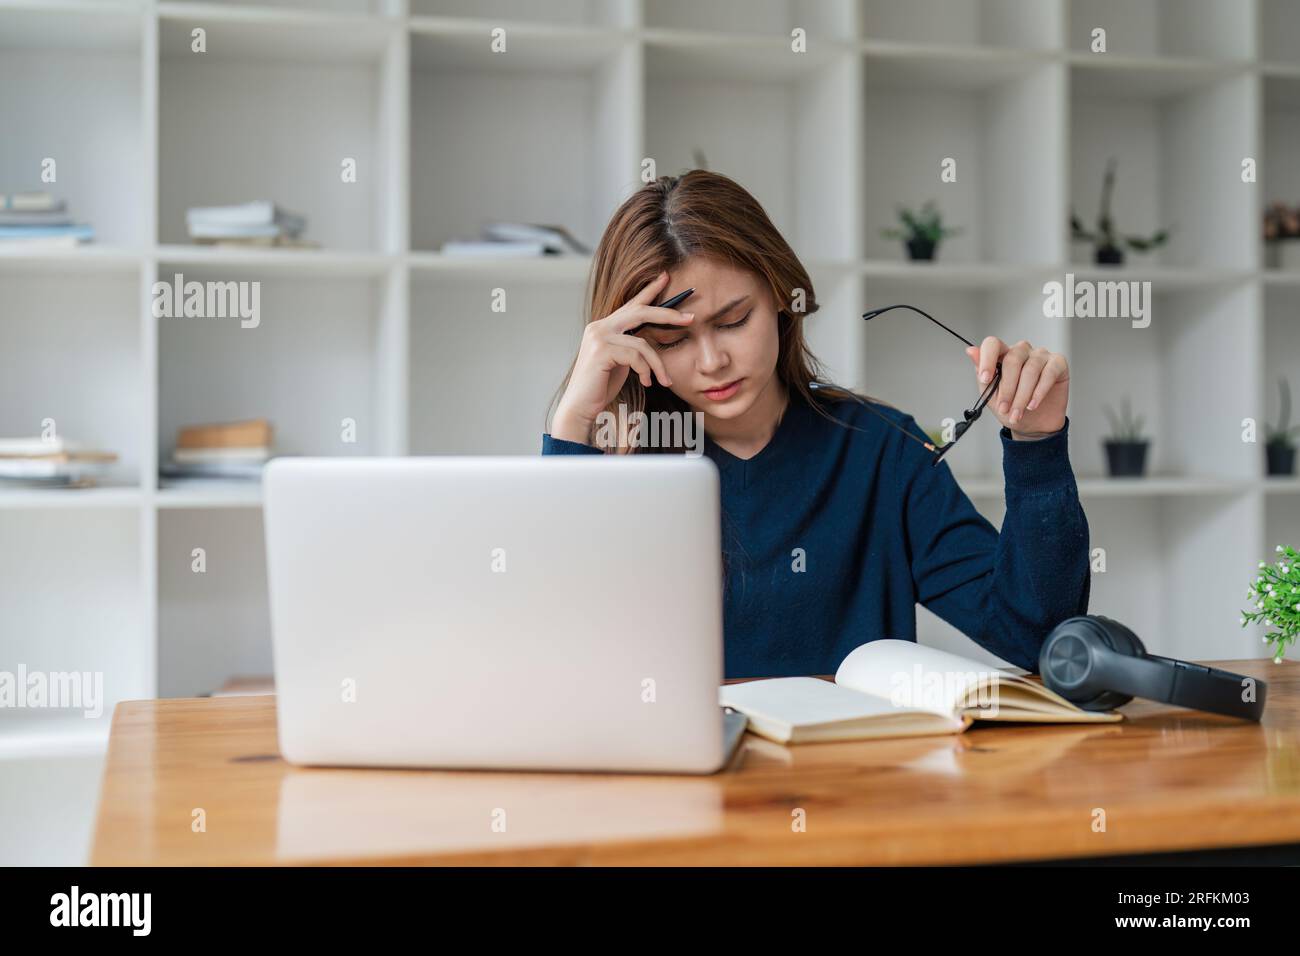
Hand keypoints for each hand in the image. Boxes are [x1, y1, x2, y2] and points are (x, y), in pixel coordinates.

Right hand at [551, 271, 694, 442]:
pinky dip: (646, 371)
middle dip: (667, 314)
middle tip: (690, 317)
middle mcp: (599, 327)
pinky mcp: (601, 351)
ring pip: (642, 343)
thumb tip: (649, 342)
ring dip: (658, 365)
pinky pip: (636, 357)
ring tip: (665, 381)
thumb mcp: (620, 363)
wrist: (580, 407)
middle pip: (639, 312)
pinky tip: (647, 383)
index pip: (630, 305)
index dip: (649, 291)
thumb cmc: (600, 388)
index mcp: (604, 327)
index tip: (665, 278)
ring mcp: (598, 337)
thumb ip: (630, 347)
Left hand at [964, 337, 1068, 439]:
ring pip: (1031, 369)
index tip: (985, 379)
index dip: (987, 359)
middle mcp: (1022, 351)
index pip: (993, 344)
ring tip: (1018, 412)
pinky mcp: (1058, 364)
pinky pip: (1049, 373)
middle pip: (1013, 359)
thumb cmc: (1011, 407)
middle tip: (1004, 407)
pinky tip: (1032, 404)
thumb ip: (983, 374)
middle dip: (1007, 388)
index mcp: (1003, 355)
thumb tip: (971, 351)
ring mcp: (1041, 356)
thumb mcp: (991, 395)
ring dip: (1023, 395)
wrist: (1033, 425)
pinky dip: (1039, 391)